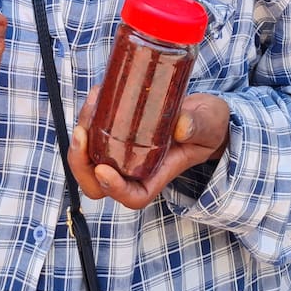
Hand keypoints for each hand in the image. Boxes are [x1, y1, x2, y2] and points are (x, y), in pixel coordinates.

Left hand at [67, 87, 229, 208]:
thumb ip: (198, 126)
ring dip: (81, 135)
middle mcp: (136, 168)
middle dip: (81, 163)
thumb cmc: (209, 126)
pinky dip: (89, 116)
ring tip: (92, 102)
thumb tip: (181, 125)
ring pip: (89, 157)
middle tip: (82, 133)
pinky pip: (93, 132)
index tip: (104, 170)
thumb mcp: (209, 124)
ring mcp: (124, 151)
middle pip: (97, 183)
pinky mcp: (117, 131)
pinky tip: (97, 94)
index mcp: (159, 174)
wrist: (203, 113)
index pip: (133, 196)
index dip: (115, 189)